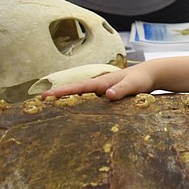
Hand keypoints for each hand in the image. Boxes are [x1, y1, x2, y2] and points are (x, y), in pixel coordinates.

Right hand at [40, 65, 154, 100]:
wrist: (151, 75)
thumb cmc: (142, 79)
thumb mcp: (134, 85)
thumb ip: (122, 89)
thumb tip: (108, 94)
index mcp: (102, 83)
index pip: (78, 88)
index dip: (61, 92)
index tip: (45, 96)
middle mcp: (99, 86)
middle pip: (75, 92)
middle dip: (57, 97)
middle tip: (37, 104)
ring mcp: (102, 91)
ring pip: (81, 97)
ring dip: (67, 102)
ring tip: (49, 110)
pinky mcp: (107, 96)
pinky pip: (90, 101)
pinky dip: (80, 105)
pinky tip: (74, 113)